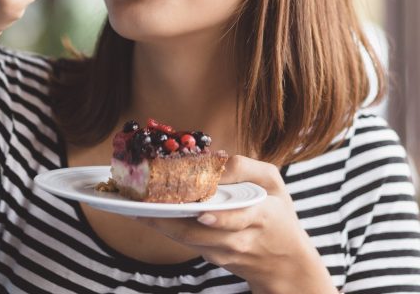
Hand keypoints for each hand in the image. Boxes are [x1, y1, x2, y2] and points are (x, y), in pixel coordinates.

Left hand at [138, 155, 336, 293]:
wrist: (286, 264)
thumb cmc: (279, 215)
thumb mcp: (273, 184)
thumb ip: (245, 168)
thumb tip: (213, 160)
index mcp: (259, 216)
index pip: (237, 220)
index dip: (220, 219)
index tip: (200, 212)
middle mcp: (239, 239)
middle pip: (201, 234)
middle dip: (172, 220)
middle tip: (146, 205)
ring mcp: (225, 253)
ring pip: (189, 240)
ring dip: (163, 225)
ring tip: (139, 209)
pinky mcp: (214, 258)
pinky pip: (188, 243)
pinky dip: (168, 229)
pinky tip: (149, 215)